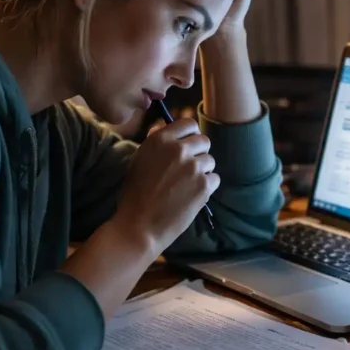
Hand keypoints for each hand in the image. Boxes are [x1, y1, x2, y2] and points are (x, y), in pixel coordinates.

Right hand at [114, 119, 219, 252]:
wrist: (139, 226)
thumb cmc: (134, 194)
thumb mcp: (139, 160)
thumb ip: (156, 143)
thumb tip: (167, 129)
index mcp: (160, 140)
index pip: (189, 124)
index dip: (190, 135)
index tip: (187, 145)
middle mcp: (179, 149)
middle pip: (204, 141)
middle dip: (198, 153)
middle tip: (187, 169)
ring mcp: (193, 167)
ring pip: (210, 161)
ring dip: (203, 171)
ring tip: (187, 185)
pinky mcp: (204, 186)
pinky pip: (215, 179)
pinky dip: (207, 187)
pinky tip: (192, 196)